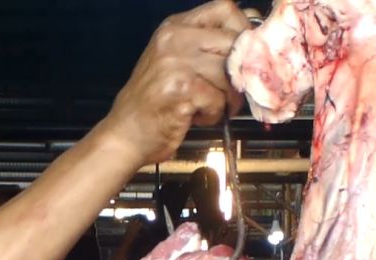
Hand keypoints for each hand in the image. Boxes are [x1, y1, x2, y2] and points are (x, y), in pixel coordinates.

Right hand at [103, 1, 250, 165]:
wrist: (126, 132)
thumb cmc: (154, 101)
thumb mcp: (174, 61)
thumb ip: (206, 46)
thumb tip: (249, 38)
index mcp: (175, 27)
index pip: (224, 9)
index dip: (242, 30)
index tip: (243, 54)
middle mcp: (175, 40)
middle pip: (233, 42)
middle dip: (240, 72)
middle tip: (231, 93)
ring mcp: (176, 63)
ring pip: (228, 74)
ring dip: (225, 98)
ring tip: (206, 107)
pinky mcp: (181, 90)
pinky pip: (218, 100)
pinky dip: (213, 115)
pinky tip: (195, 116)